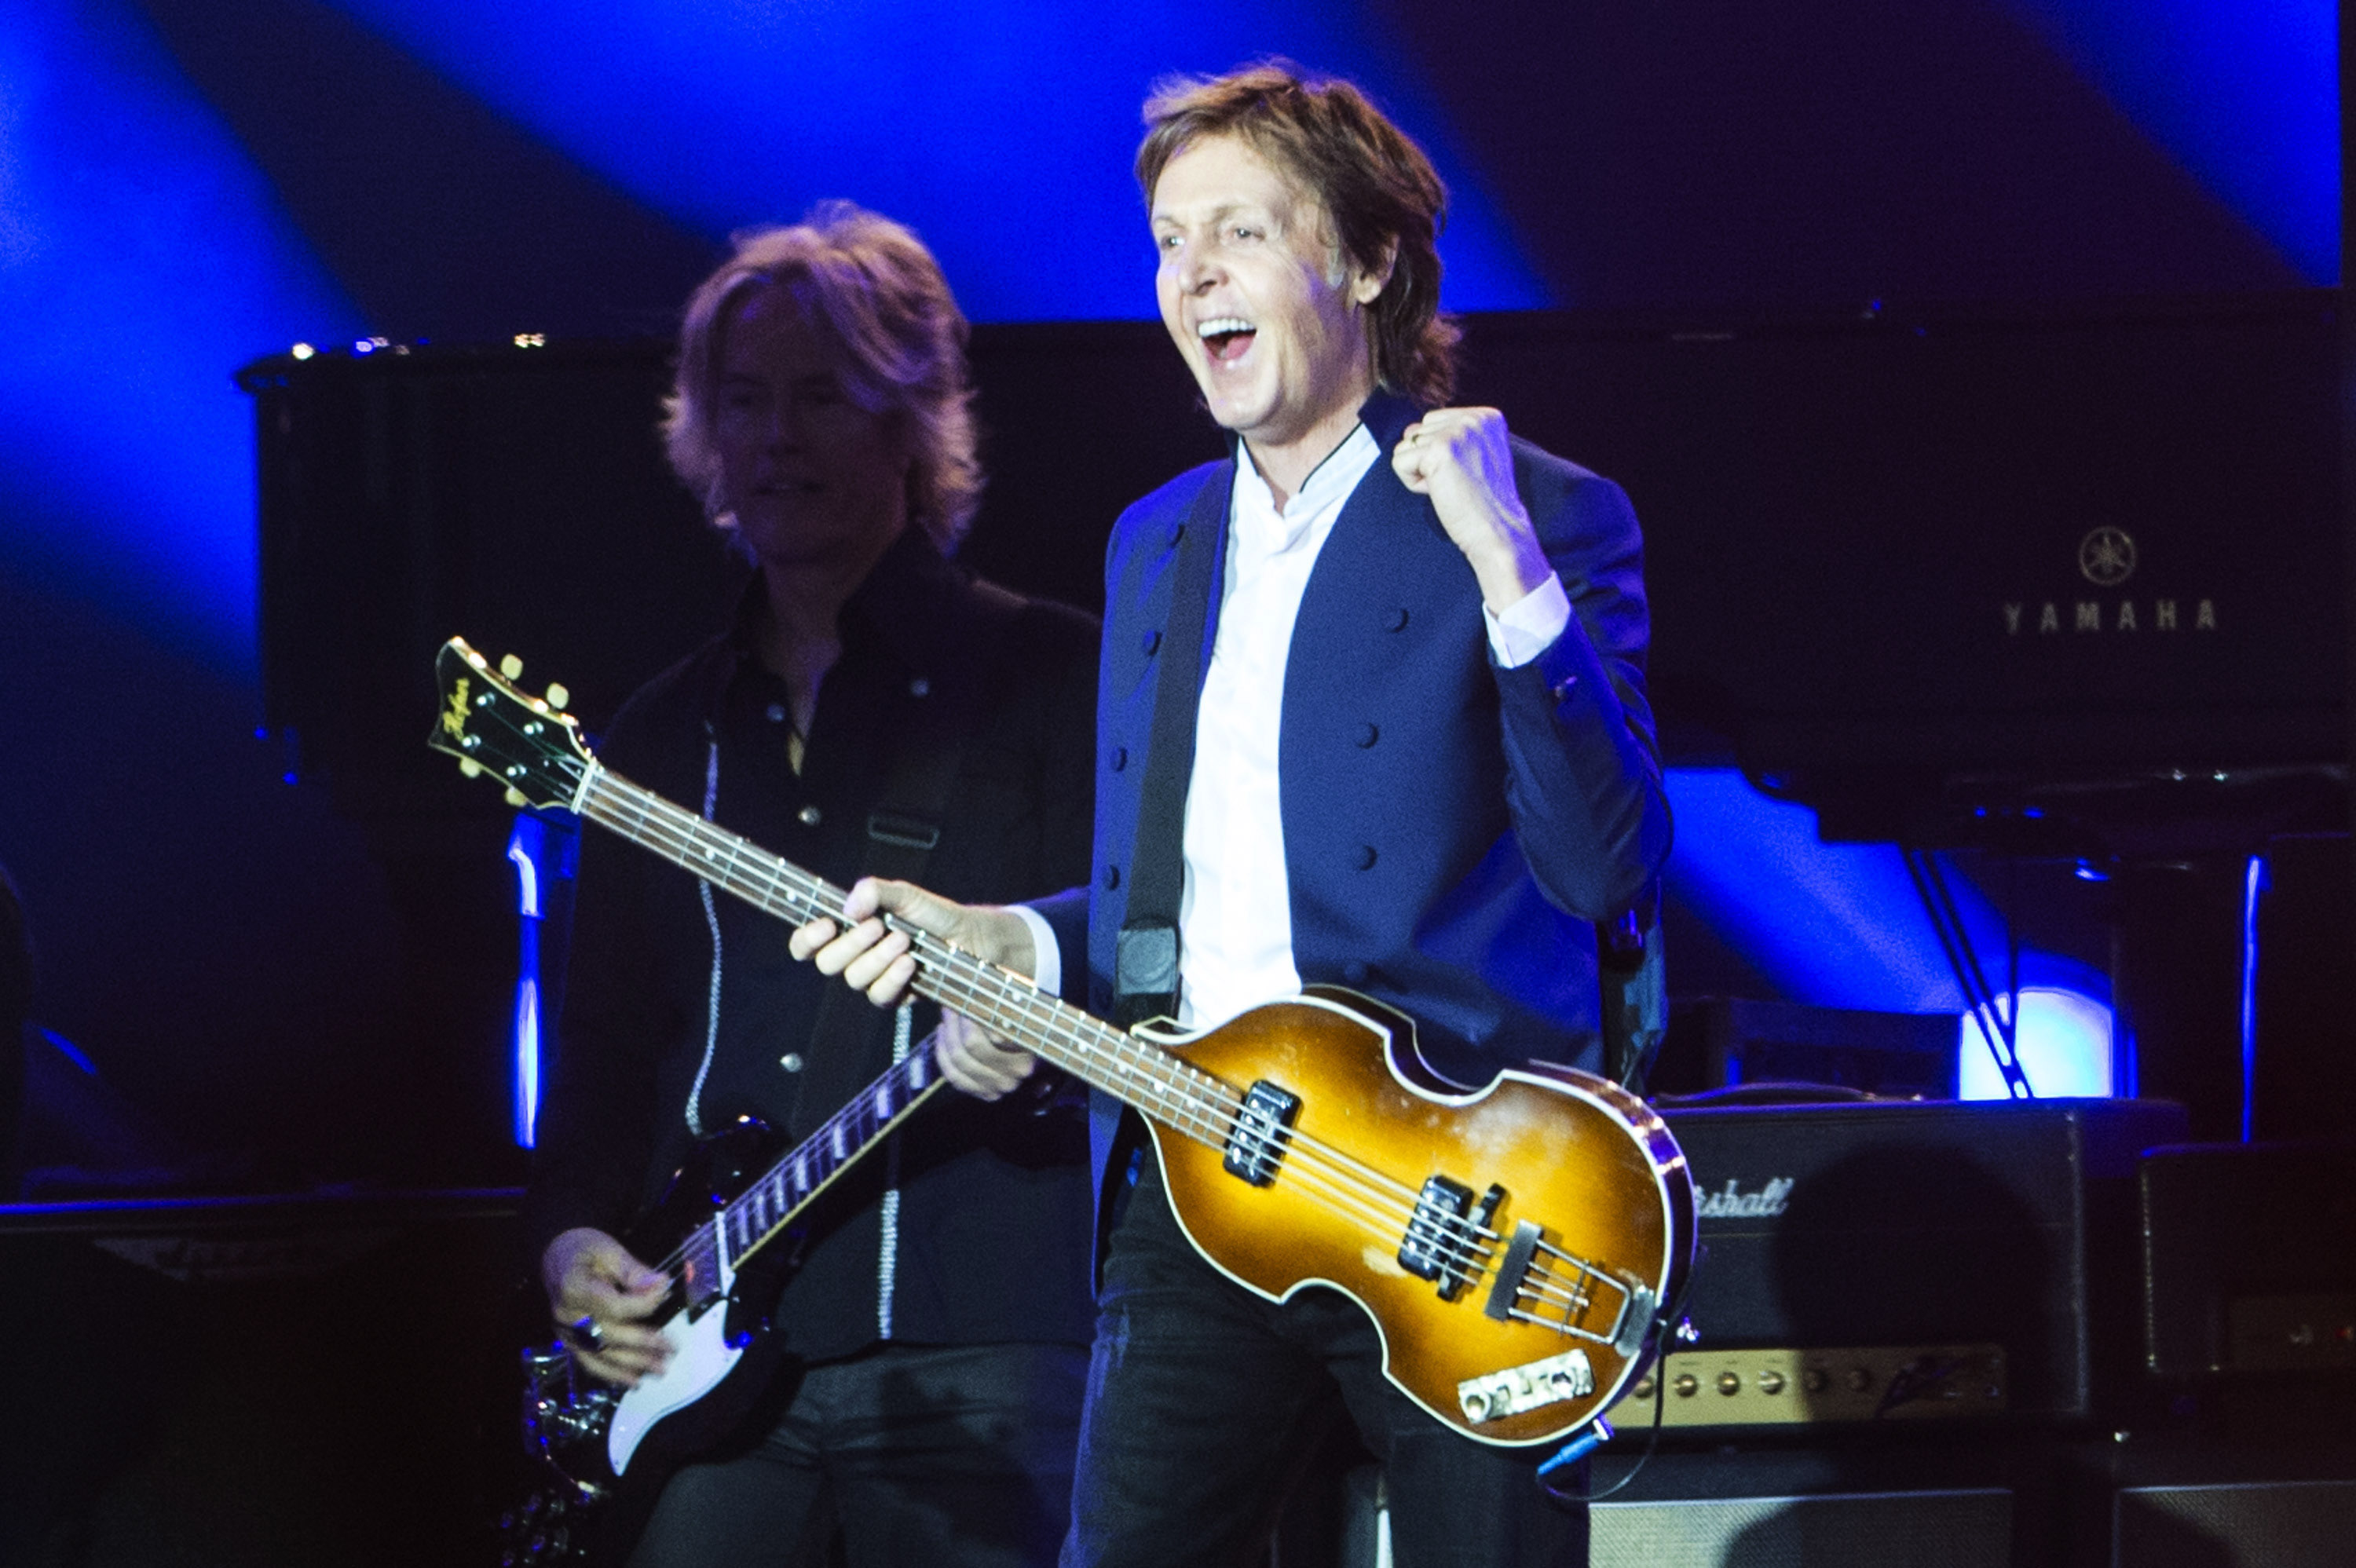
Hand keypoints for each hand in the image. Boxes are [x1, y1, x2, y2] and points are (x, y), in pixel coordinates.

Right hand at [542, 1227, 671, 1385]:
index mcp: (573, 1287)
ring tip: (659, 1370)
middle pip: (608, 1335)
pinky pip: (589, 1362)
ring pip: (600, 1355)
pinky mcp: (568, 1341)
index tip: (665, 1293)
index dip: (642, 1304)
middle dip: (643, 1345)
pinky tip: (632, 1381)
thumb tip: (661, 1286)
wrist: (555, 1257)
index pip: (612, 1306)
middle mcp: (566, 1315)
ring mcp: (565, 1332)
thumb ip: (634, 1271)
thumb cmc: (583, 1250)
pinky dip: (611, 1374)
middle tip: (671, 1349)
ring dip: (631, 1366)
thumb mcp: (609, 1249)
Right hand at [788, 877, 1040, 1095]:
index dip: (806, 939)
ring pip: (853, 980)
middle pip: (826, 963)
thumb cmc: (936, 915)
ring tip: (903, 941)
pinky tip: (909, 963)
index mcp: (849, 930)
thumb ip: (876, 892)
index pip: (807, 943)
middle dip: (849, 945)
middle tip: (877, 927)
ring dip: (876, 959)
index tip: (827, 925)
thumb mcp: (907, 895)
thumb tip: (849, 907)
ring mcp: (875, 977)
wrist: (973, 938)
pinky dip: (892, 978)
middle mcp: (857, 956)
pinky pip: (880, 996)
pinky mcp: (895, 996)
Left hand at [1391, 407, 1554, 612]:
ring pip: (1404, 447)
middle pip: (1416, 432)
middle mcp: (1474, 418)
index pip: (1431, 422)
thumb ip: (1449, 436)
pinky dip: (1412, 484)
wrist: (1498, 531)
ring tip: (1450, 488)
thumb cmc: (1482, 503)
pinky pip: (1399, 462)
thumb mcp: (1474, 457)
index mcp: (1486, 416)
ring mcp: (1458, 431)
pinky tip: (1440, 492)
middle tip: (1456, 483)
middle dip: (1426, 462)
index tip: (1465, 474)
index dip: (1437, 454)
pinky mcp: (1439, 449)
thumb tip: (1409, 430)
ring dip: (1420, 474)